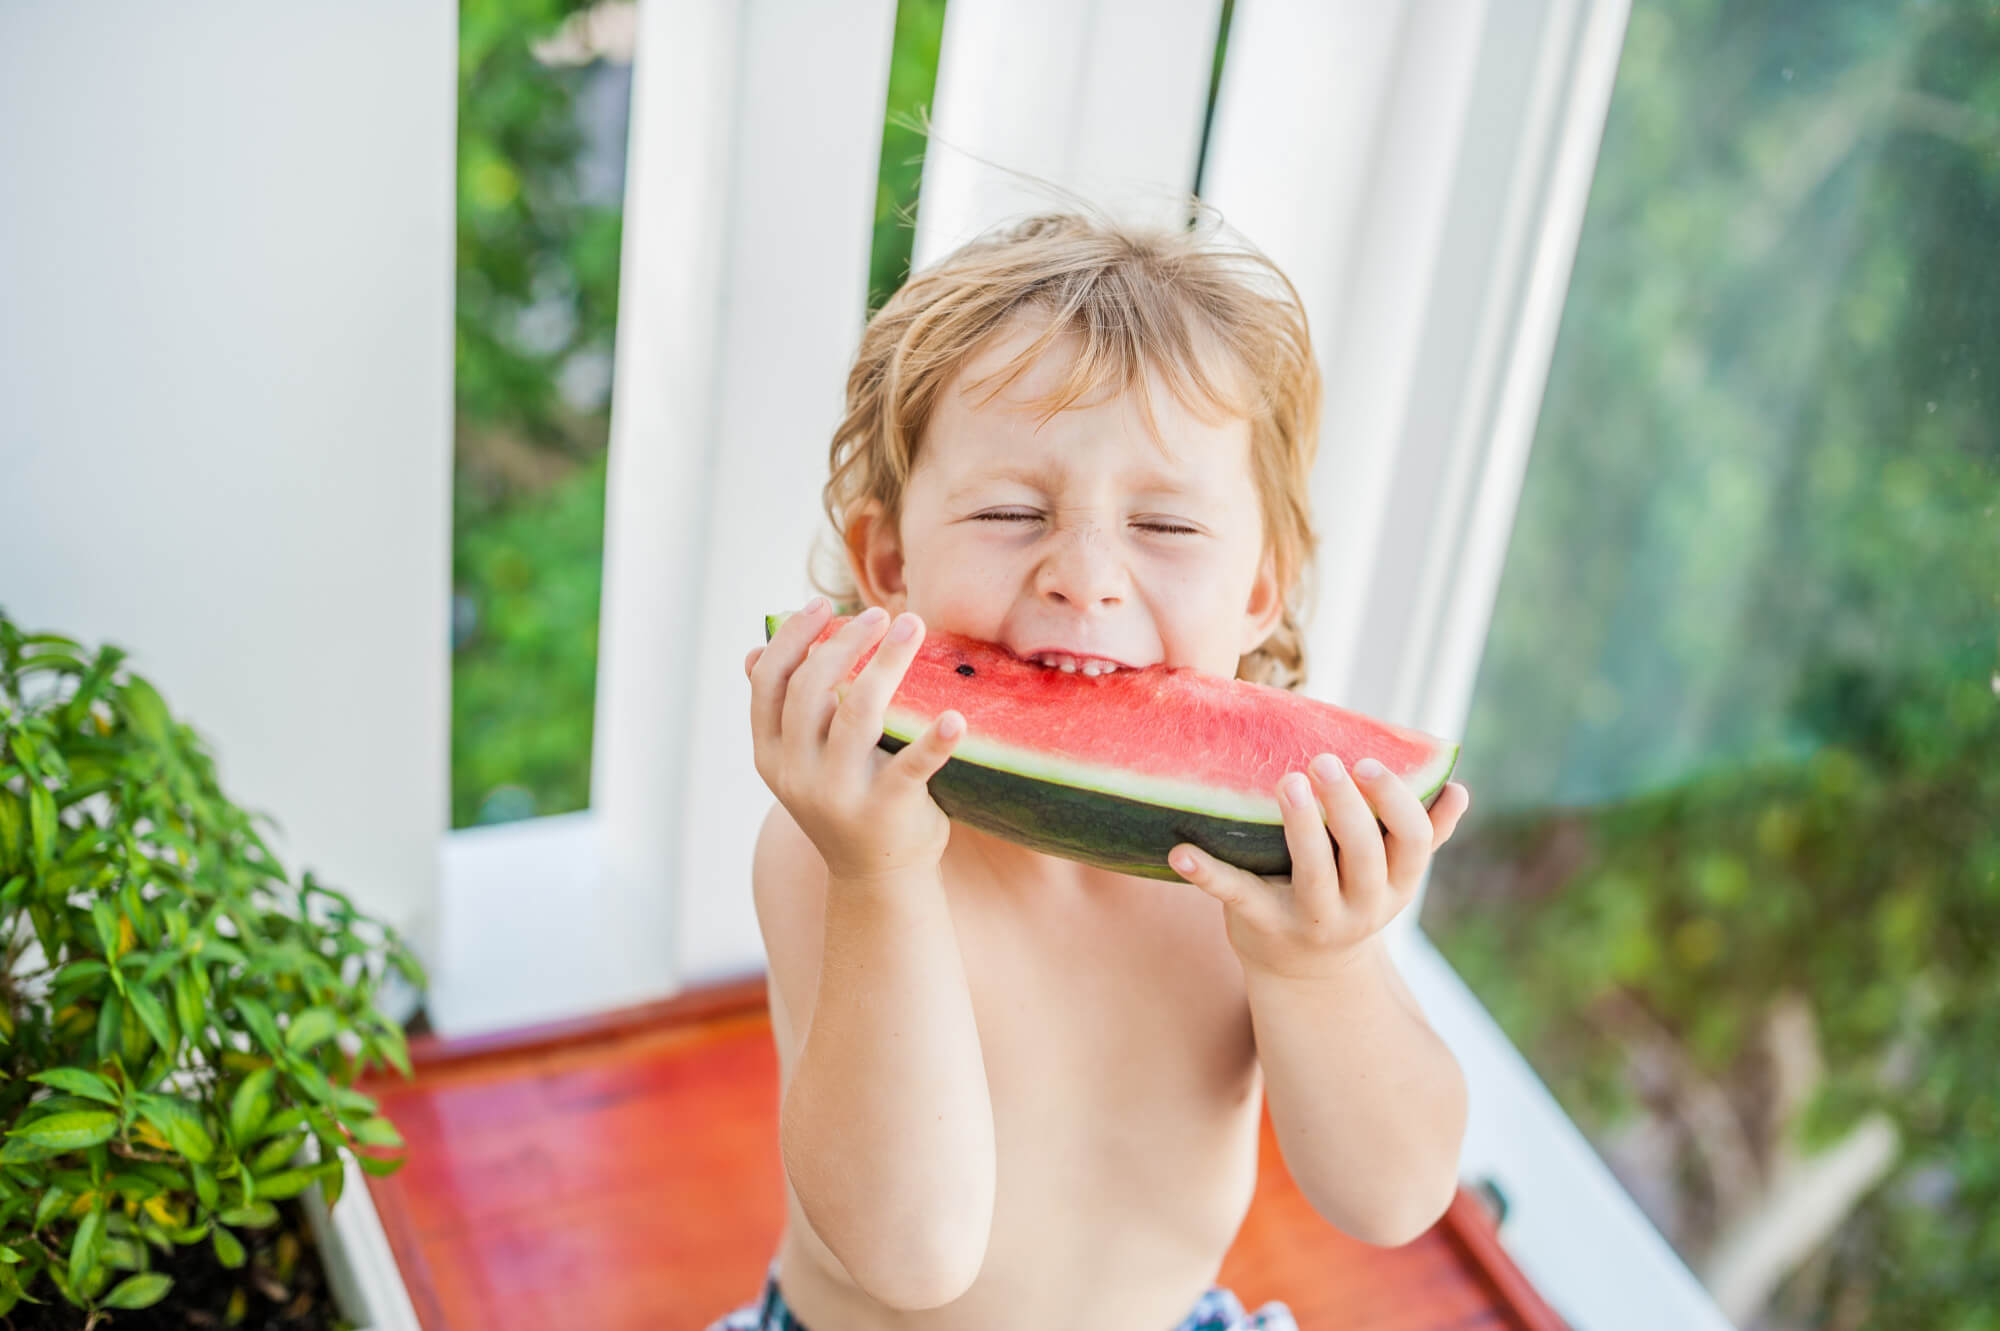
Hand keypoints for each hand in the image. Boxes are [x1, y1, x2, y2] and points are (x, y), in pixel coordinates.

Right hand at [744, 598, 966, 883]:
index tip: (821, 605)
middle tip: (879, 614)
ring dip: (886, 663)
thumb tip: (754, 652)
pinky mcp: (886, 811)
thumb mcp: (801, 762)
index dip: (792, 638)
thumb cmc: (844, 801)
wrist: (877, 878)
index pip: (769, 683)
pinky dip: (934, 741)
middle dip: (843, 642)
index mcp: (772, 755)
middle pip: (812, 690)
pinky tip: (955, 718)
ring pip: (857, 714)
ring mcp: (839, 795)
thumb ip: (783, 712)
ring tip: (912, 627)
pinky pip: (912, 768)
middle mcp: (797, 774)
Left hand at [1169, 754, 1470, 982]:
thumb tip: (1460, 789)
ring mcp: (1312, 921)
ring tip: (1288, 782)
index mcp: (1395, 884)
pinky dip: (1207, 874)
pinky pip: (1237, 897)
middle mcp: (1361, 908)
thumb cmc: (1348, 895)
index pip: (1412, 843)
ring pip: (1313, 874)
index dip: (1396, 804)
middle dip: (1347, 807)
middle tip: (1324, 761)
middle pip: (1363, 855)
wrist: (1305, 971)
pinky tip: (1180, 852)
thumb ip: (1423, 833)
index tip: (1369, 763)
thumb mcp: (1388, 873)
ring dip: (1302, 828)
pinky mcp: (1261, 927)